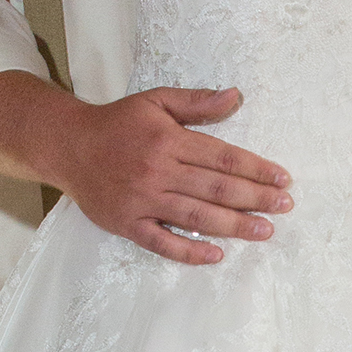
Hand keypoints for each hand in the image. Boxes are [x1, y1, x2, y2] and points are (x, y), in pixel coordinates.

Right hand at [49, 87, 292, 264]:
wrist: (67, 145)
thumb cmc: (117, 123)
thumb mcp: (156, 101)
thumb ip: (196, 102)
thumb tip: (236, 96)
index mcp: (169, 140)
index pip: (224, 158)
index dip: (257, 169)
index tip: (282, 179)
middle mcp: (158, 171)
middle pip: (217, 189)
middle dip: (256, 198)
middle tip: (284, 207)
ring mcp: (143, 200)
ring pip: (196, 216)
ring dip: (234, 226)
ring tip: (264, 231)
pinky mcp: (127, 223)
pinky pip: (162, 243)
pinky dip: (189, 251)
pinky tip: (216, 255)